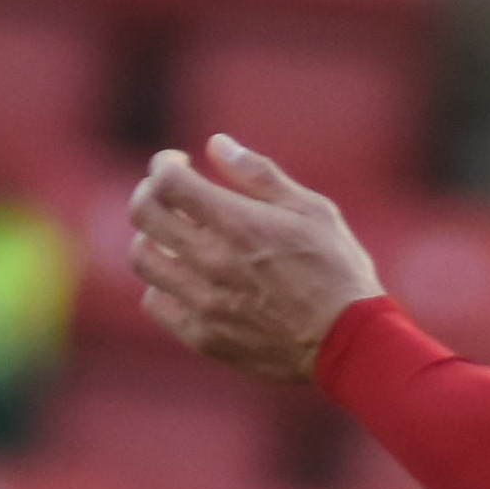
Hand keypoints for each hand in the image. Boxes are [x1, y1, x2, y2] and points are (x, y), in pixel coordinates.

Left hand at [127, 134, 382, 387]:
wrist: (347, 343)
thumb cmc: (337, 270)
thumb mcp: (311, 209)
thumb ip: (259, 175)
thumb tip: (216, 145)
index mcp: (238, 223)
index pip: (168, 182)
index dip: (164, 165)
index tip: (179, 164)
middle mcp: (212, 261)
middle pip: (143, 215)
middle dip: (149, 193)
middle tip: (168, 195)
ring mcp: (203, 302)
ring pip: (142, 260)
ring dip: (152, 239)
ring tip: (175, 237)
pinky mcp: (203, 337)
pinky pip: (156, 303)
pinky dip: (162, 284)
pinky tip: (185, 277)